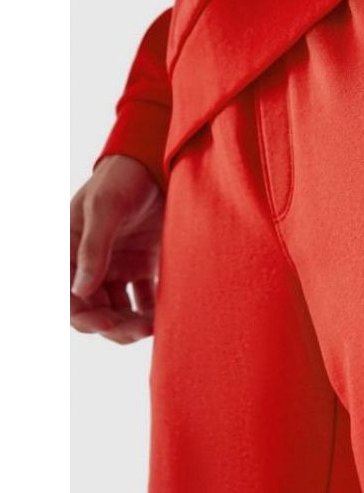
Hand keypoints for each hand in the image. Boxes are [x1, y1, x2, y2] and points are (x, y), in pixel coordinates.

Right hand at [70, 155, 164, 342]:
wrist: (160, 163)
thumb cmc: (124, 178)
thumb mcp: (105, 208)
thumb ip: (94, 247)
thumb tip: (81, 291)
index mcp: (69, 251)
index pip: (67, 296)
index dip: (83, 315)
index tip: (107, 322)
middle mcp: (92, 264)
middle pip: (95, 311)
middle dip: (113, 326)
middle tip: (141, 329)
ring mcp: (118, 267)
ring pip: (120, 311)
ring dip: (133, 324)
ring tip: (154, 326)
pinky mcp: (144, 267)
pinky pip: (144, 300)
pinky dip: (152, 312)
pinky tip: (166, 315)